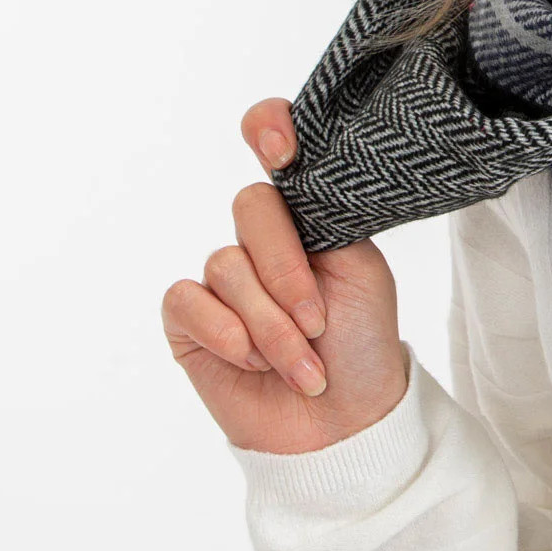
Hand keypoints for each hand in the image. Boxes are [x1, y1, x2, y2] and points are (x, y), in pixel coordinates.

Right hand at [161, 99, 407, 453]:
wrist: (343, 423)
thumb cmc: (361, 343)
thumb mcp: (363, 270)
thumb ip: (327, 217)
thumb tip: (284, 178)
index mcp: (308, 213)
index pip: (274, 141)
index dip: (268, 128)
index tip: (282, 153)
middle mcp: (261, 238)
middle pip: (251, 207)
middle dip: (287, 273)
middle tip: (318, 321)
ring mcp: (221, 277)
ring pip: (226, 266)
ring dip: (272, 327)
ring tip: (303, 364)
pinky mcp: (188, 319)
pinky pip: (188, 301)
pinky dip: (229, 336)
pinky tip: (254, 364)